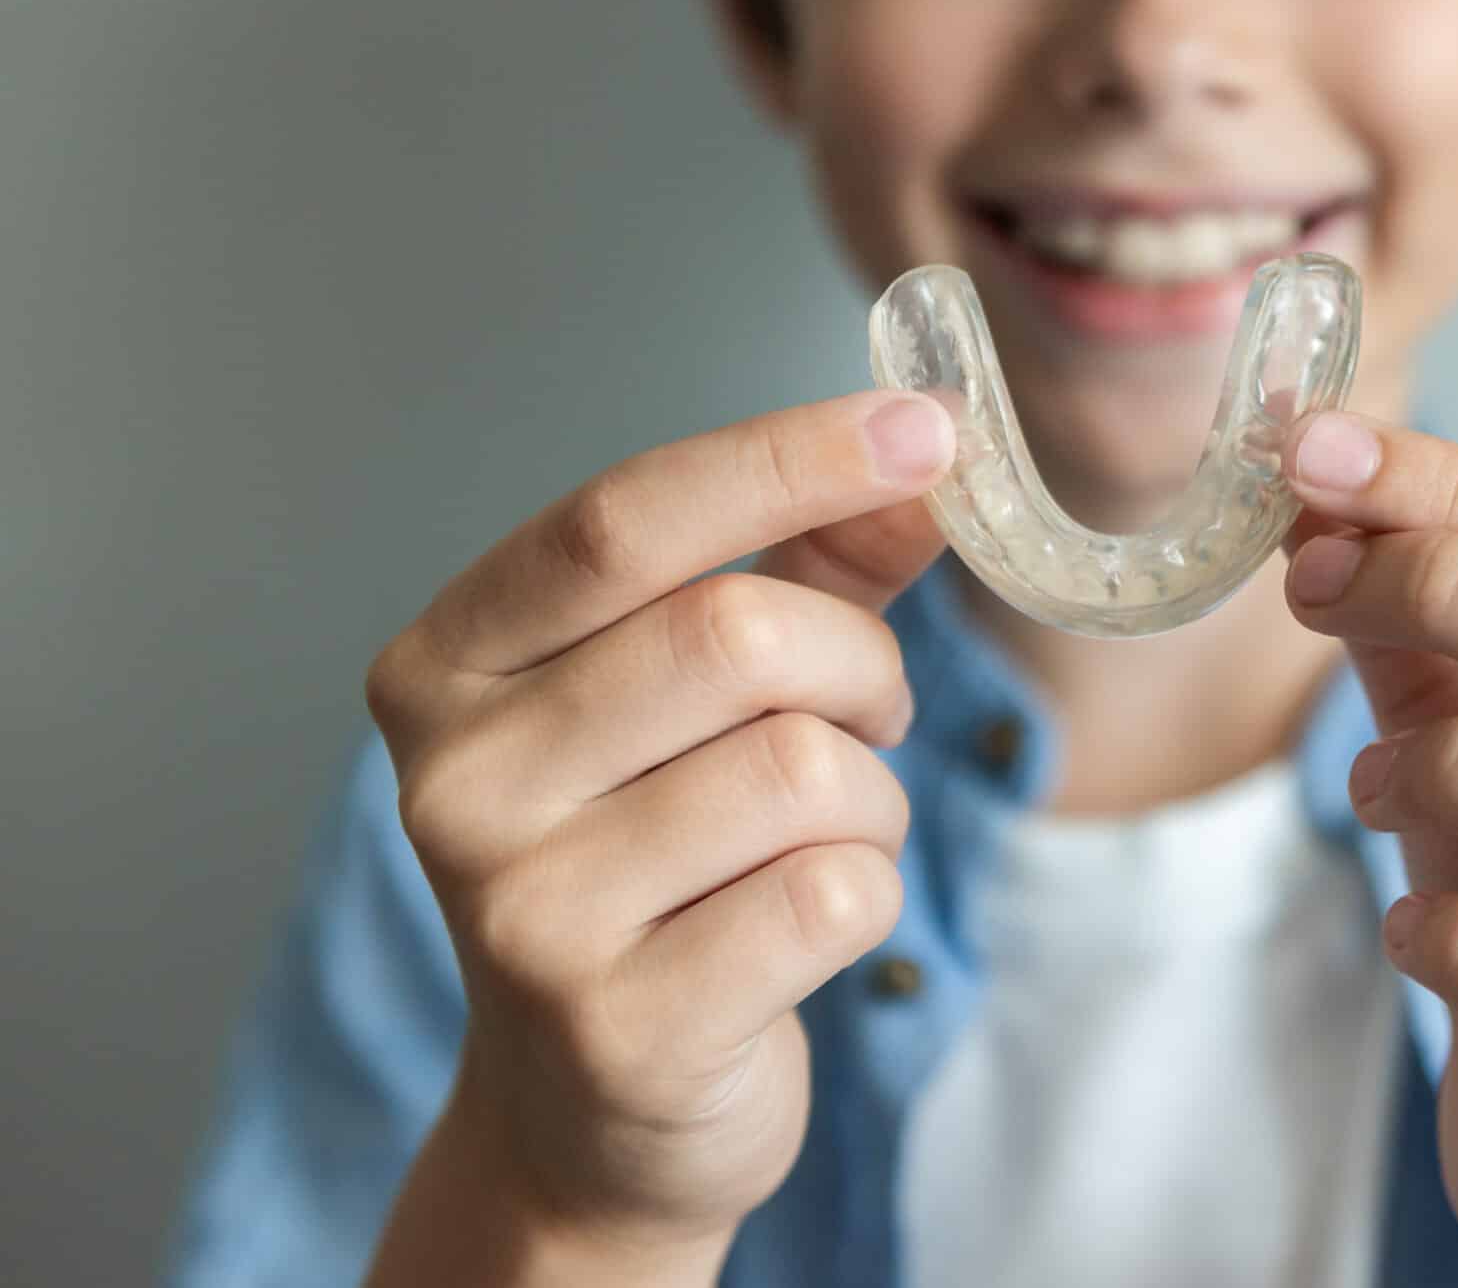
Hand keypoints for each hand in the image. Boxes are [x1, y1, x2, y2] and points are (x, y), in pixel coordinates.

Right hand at [361, 390, 953, 1265]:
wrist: (594, 1113)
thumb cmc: (659, 858)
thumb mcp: (704, 690)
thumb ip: (810, 561)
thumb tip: (926, 456)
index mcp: (449, 664)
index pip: (625, 517)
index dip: (791, 457)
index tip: (929, 425)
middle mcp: (455, 782)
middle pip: (735, 634)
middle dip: (857, 666)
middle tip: (865, 715)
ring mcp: (523, 914)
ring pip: (805, 767)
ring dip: (870, 795)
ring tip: (818, 837)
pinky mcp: (621, 1028)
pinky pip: (835, 893)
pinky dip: (869, 892)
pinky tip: (802, 927)